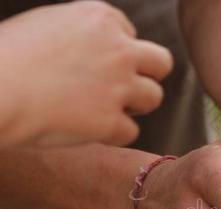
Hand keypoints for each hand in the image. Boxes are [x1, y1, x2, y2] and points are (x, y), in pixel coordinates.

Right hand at [0, 1, 172, 147]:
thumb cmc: (5, 56)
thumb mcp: (49, 24)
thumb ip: (84, 34)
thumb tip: (101, 50)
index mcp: (102, 18)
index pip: (131, 35)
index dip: (116, 53)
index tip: (95, 64)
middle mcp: (119, 49)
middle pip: (161, 63)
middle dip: (146, 76)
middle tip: (124, 89)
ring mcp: (118, 86)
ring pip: (154, 97)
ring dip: (134, 106)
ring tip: (104, 110)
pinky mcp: (111, 121)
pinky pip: (130, 132)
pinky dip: (112, 134)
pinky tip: (87, 130)